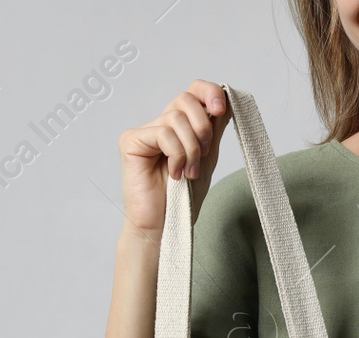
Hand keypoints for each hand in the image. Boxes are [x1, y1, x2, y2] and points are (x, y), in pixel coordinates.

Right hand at [117, 80, 232, 239]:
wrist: (166, 225)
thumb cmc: (183, 198)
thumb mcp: (207, 158)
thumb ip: (214, 130)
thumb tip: (227, 101)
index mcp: (180, 127)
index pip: (193, 92)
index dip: (209, 93)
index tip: (221, 110)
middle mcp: (161, 124)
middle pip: (186, 99)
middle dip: (203, 127)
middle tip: (204, 155)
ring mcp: (145, 132)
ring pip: (176, 117)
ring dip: (191, 149)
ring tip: (189, 173)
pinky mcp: (132, 141)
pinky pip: (163, 133)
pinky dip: (176, 155)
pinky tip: (174, 174)